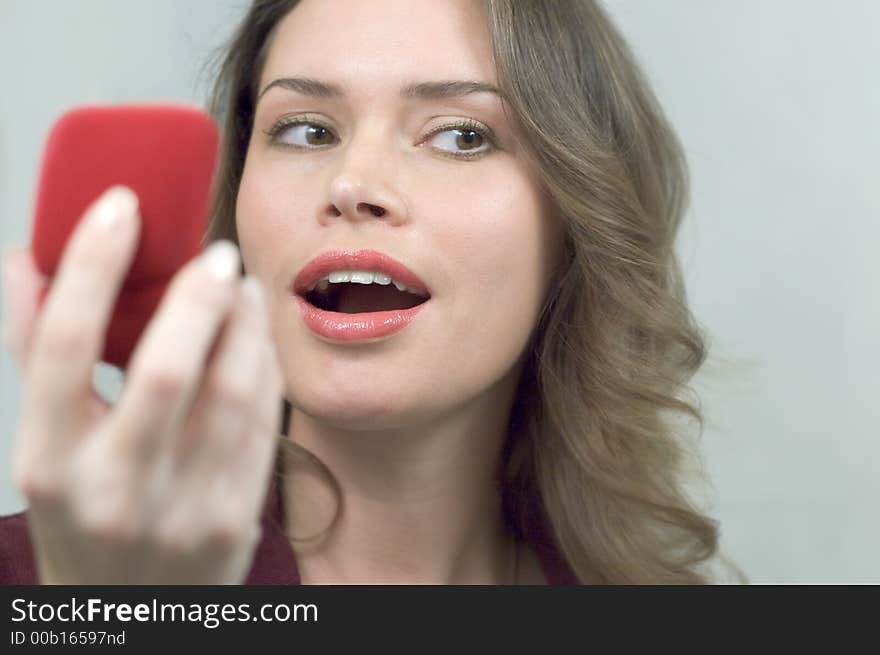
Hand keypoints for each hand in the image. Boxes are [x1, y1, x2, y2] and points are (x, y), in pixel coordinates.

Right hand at [2, 186, 282, 583]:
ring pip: (233, 393)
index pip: (62, 346)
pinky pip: (263, 425)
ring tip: (244, 291)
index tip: (119, 206)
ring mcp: (183, 508)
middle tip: (216, 256)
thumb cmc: (82, 517)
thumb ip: (41, 356)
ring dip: (246, 326)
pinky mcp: (236, 519)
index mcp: (50, 462)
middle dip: (198, 296)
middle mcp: (115, 488)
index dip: (90, 264)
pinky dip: (264, 368)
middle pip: (165, 368)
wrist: (128, 617)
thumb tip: (29, 261)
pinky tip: (259, 340)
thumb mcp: (45, 448)